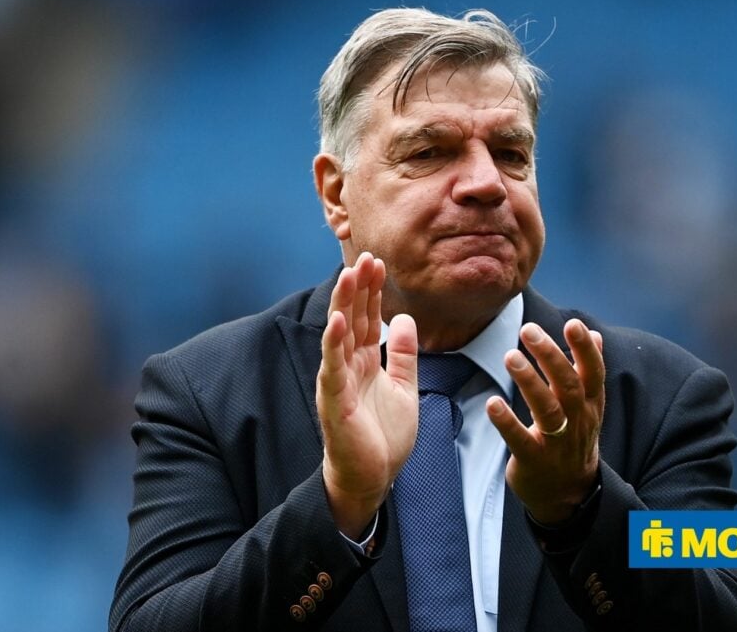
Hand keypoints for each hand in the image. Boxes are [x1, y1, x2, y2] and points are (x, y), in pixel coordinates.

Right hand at [317, 252, 418, 538]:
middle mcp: (347, 367)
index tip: (378, 262)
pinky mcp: (335, 403)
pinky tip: (336, 321)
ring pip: (338, 337)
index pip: (366, 318)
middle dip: (358, 288)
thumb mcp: (403, 388)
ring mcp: (338, 383)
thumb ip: (402, 356)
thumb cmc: (383, 437)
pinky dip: (333, 344)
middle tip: (366, 257)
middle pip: (351, 319)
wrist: (372, 479)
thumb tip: (403, 320)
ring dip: (343, 305)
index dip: (372, 291)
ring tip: (348, 276)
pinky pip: (333, 368)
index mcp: (364, 363)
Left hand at [487, 319, 604, 524]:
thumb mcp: (588, 406)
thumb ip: (588, 371)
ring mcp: (556, 443)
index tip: (573, 324)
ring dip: (529, 382)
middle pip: (567, 385)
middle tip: (529, 330)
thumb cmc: (574, 439)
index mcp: (590, 405)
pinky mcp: (533, 460)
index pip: (593, 372)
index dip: (584, 348)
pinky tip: (493, 403)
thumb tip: (595, 335)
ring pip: (547, 410)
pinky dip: (506, 422)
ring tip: (511, 357)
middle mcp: (578, 422)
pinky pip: (520, 440)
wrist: (569, 493)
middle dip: (550, 356)